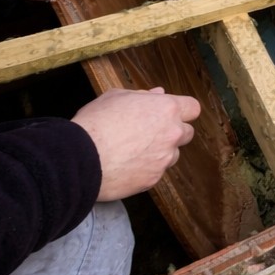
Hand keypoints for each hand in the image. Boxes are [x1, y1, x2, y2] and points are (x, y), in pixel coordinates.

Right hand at [71, 88, 200, 200]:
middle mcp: (171, 134)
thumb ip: (142, 95)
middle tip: (149, 133)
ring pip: (172, 155)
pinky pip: (155, 173)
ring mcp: (163, 159)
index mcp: (166, 109)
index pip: (193, 108)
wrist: (81, 158)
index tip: (170, 114)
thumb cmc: (96, 122)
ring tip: (133, 152)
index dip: (183, 111)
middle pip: (187, 133)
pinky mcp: (152, 180)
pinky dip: (145, 170)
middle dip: (173, 132)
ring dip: (160, 153)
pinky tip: (125, 166)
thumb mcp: (116, 97)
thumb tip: (158, 94)